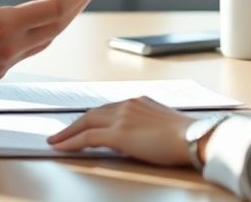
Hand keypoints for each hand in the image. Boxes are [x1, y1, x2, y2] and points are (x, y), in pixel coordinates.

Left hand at [46, 97, 196, 164]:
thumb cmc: (186, 136)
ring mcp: (121, 117)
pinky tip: (62, 147)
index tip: (80, 124)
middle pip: (91, 113)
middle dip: (72, 125)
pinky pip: (88, 137)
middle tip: (58, 133)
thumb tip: (132, 138)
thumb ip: (143, 126)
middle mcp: (127, 104)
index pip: (106, 109)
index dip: (90, 118)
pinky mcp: (119, 133)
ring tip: (55, 141)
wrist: (195, 137)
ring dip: (68, 133)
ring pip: (85, 123)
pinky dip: (72, 141)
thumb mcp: (160, 125)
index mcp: (137, 101)